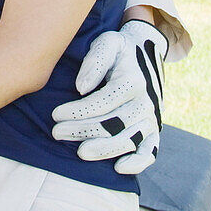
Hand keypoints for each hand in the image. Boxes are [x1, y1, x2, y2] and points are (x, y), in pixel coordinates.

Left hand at [51, 19, 167, 174]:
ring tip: (80, 152)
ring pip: (127, 141)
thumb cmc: (120, 49)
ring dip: (103, 150)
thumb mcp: (107, 43)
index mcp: (132, 81)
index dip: (77, 112)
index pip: (101, 103)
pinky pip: (150, 151)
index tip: (55, 114)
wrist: (148, 50)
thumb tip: (81, 87)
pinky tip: (118, 167)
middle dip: (81, 131)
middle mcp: (145, 103)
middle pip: (111, 125)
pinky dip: (137, 163)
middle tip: (57, 133)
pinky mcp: (155, 129)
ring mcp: (151, 118)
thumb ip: (94, 62)